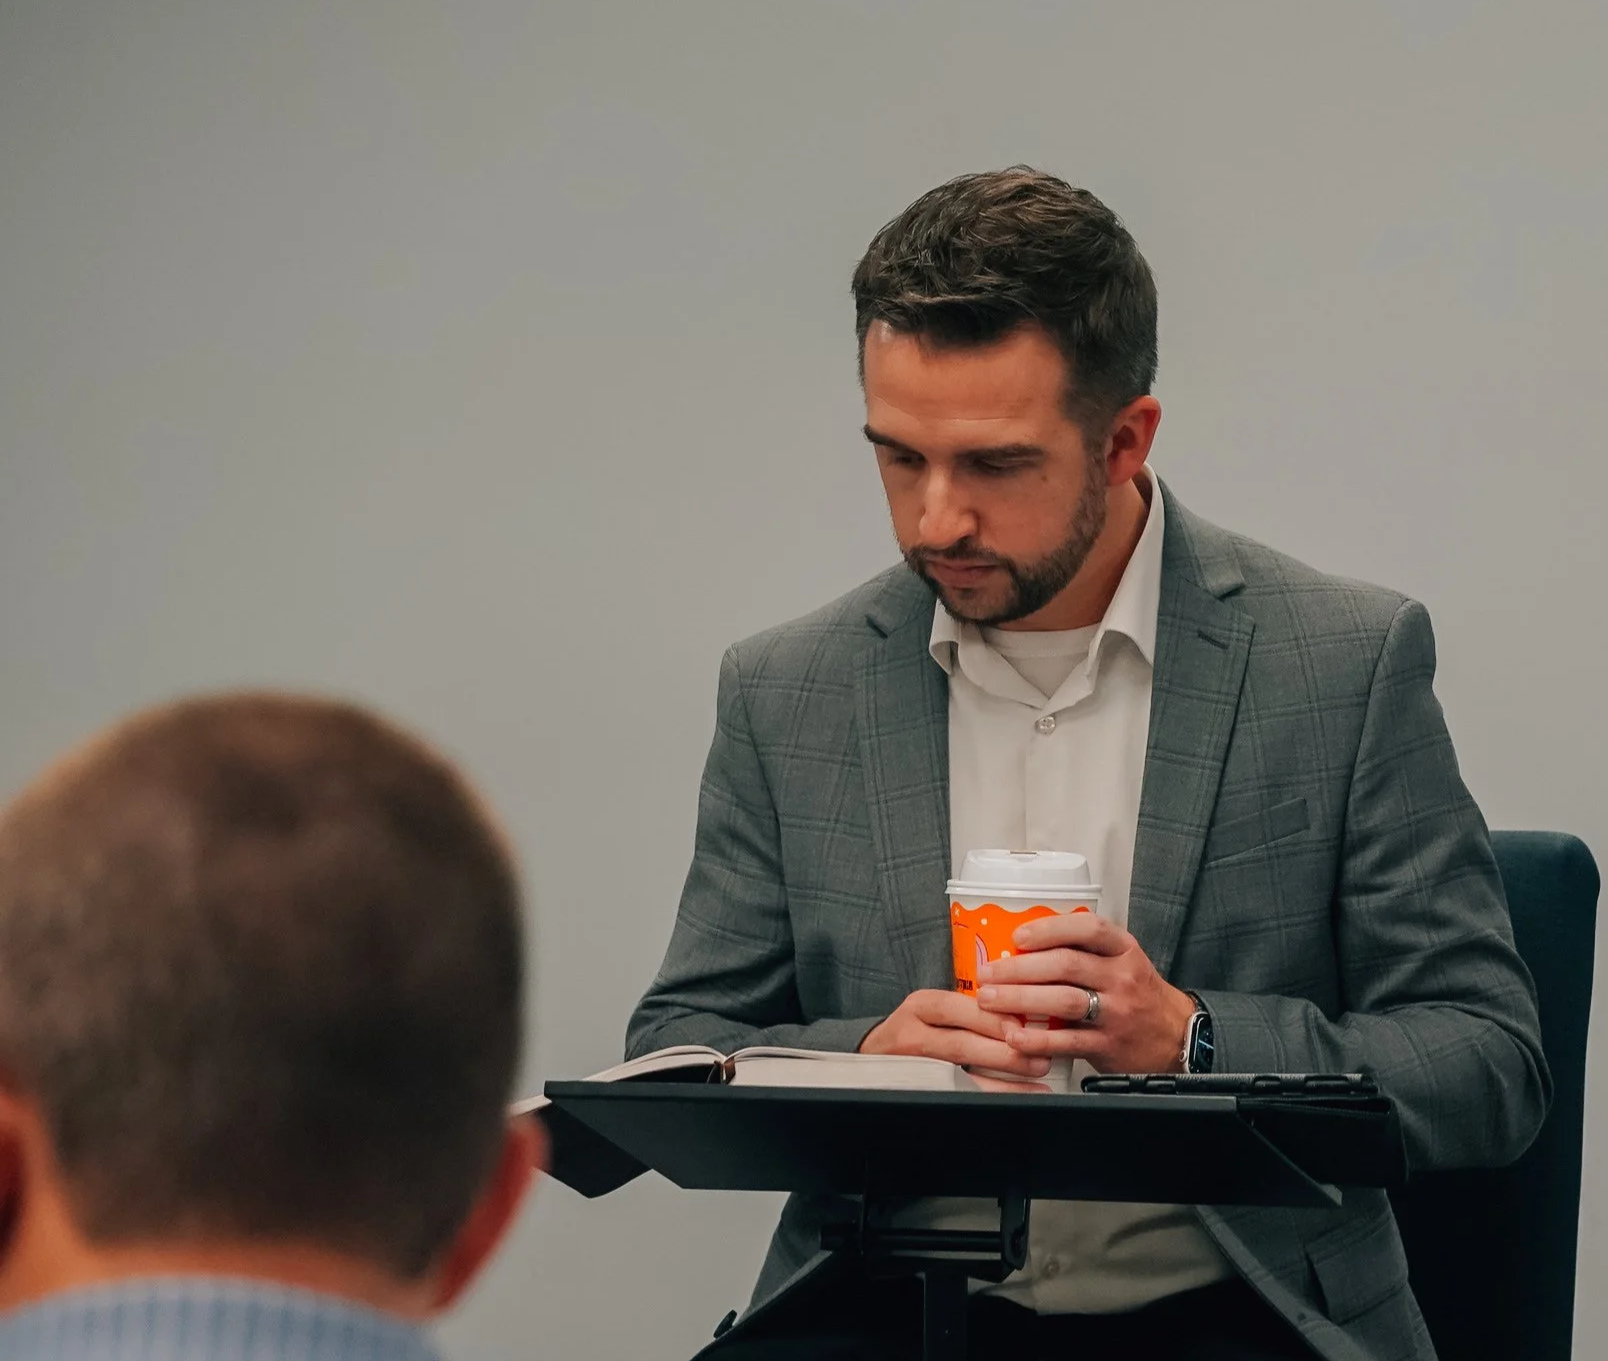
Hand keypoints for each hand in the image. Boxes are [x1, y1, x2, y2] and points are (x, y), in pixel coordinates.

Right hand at [860, 988, 1053, 1086]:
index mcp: (920, 1006)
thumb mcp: (934, 1008)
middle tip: (1041, 1055)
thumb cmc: (916, 1027)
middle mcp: (913, 1035)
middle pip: (960, 1045)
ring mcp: (915, 1067)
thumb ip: (969, 1007)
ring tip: (1036, 1078)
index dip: (989, 1019)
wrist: (874, 1055)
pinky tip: (1018, 1096)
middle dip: (1005, 1052)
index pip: (954, 1007)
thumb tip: (1022, 1010)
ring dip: (1005, 1079)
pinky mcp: (922, 1090)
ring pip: (961, 1076)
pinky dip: (993, 1096)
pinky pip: (960, 1095)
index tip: (1022, 1026)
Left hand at [974, 912, 1194, 1073]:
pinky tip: (1013, 1036)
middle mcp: (1122, 977)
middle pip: (1065, 965)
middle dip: (1019, 968)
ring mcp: (1117, 1012)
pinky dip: (1036, 1039)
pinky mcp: (1108, 1044)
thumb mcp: (1121, 960)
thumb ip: (1083, 950)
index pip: (1088, 929)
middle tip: (989, 972)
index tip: (1018, 936)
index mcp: (1123, 949)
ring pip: (1063, 1000)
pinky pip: (1067, 1041)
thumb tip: (1021, 943)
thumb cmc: (1137, 993)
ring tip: (990, 998)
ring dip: (1020, 999)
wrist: (1175, 1036)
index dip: (1049, 930)